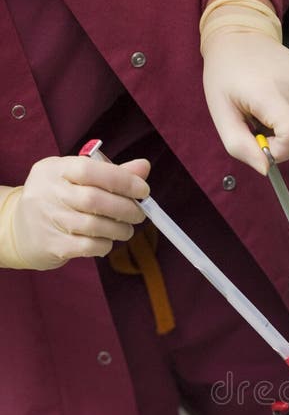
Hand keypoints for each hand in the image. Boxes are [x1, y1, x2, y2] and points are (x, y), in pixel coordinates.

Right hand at [0, 155, 149, 270]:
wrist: (19, 229)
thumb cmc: (58, 199)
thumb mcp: (77, 178)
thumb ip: (110, 173)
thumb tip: (143, 168)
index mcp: (55, 169)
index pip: (90, 169)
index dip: (122, 179)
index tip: (143, 190)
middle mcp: (48, 192)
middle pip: (95, 199)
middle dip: (126, 208)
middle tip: (138, 214)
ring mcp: (48, 219)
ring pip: (95, 225)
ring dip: (120, 229)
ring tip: (125, 229)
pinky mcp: (53, 244)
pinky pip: (89, 246)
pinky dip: (106, 244)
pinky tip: (107, 241)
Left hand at [200, 0, 288, 174]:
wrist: (239, 36)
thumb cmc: (226, 75)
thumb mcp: (221, 115)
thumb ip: (241, 148)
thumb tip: (266, 168)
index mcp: (269, 91)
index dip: (280, 150)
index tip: (261, 141)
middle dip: (279, 141)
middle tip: (257, 122)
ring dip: (287, 130)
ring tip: (267, 109)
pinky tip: (280, 103)